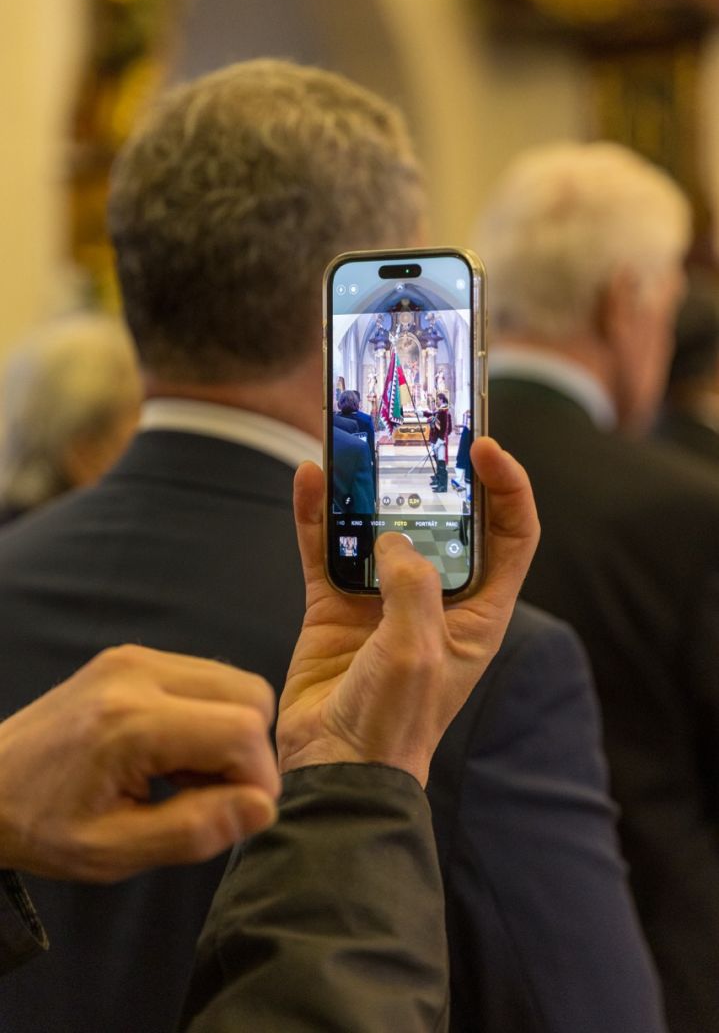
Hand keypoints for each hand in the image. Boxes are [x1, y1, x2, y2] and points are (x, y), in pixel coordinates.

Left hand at [0, 646, 279, 881]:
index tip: (236, 815)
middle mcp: (139, 673)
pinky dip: (210, 714)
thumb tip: (263, 805)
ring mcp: (136, 656)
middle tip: (210, 795)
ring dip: (231, 731)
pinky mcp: (133, 654)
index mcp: (131, 721)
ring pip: (234, 680)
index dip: (258, 778)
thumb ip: (193, 830)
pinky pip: (206, 676)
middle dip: (248, 751)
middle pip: (249, 693)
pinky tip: (174, 751)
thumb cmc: (44, 826)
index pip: (242, 730)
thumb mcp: (113, 852)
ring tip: (186, 775)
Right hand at [277, 437, 538, 784]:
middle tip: (416, 426)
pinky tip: (308, 479)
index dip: (507, 488)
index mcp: (478, 612)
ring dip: (368, 486)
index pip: (510, 536)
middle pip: (441, 520)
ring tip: (356, 440)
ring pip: (379, 525)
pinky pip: (326, 548)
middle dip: (431, 472)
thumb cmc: (395, 720)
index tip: (485, 448)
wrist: (335, 768)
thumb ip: (411, 583)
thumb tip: (390, 539)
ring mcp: (381, 599)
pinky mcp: (334, 606)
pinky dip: (317, 515)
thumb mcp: (418, 649)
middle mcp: (434, 598)